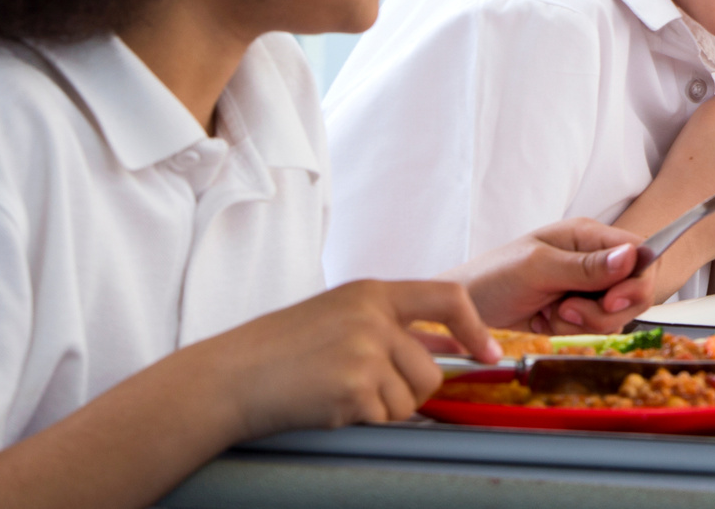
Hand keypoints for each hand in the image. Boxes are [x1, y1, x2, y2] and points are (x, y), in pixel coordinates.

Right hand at [208, 280, 496, 441]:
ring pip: (409, 399)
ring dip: (381, 409)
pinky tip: (325, 407)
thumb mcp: (336, 318)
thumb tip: (447, 349)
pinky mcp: (353, 386)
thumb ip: (386, 325)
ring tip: (336, 395)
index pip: (448, 296)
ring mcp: (364, 350)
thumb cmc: (277, 352)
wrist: (226, 378)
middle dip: (408, 392)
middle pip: (430, 369)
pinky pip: (382, 419)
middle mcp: (373, 316)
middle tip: (363, 392)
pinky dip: (359, 422)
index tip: (488, 353)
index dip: (474, 328)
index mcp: (371, 292)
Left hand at [443, 218, 651, 331]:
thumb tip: (630, 256)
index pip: (640, 254)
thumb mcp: (537, 267)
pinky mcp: (578, 314)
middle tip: (568, 310)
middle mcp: (594, 260)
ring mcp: (587, 289)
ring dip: (586, 323)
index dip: (636, 282)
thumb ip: (585, 266)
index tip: (610, 301)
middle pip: (636, 289)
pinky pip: (597, 330)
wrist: (462, 314)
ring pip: (618, 314)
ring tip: (552, 314)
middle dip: (606, 310)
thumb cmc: (491, 278)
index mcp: (588, 236)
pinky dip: (574, 333)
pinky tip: (548, 323)